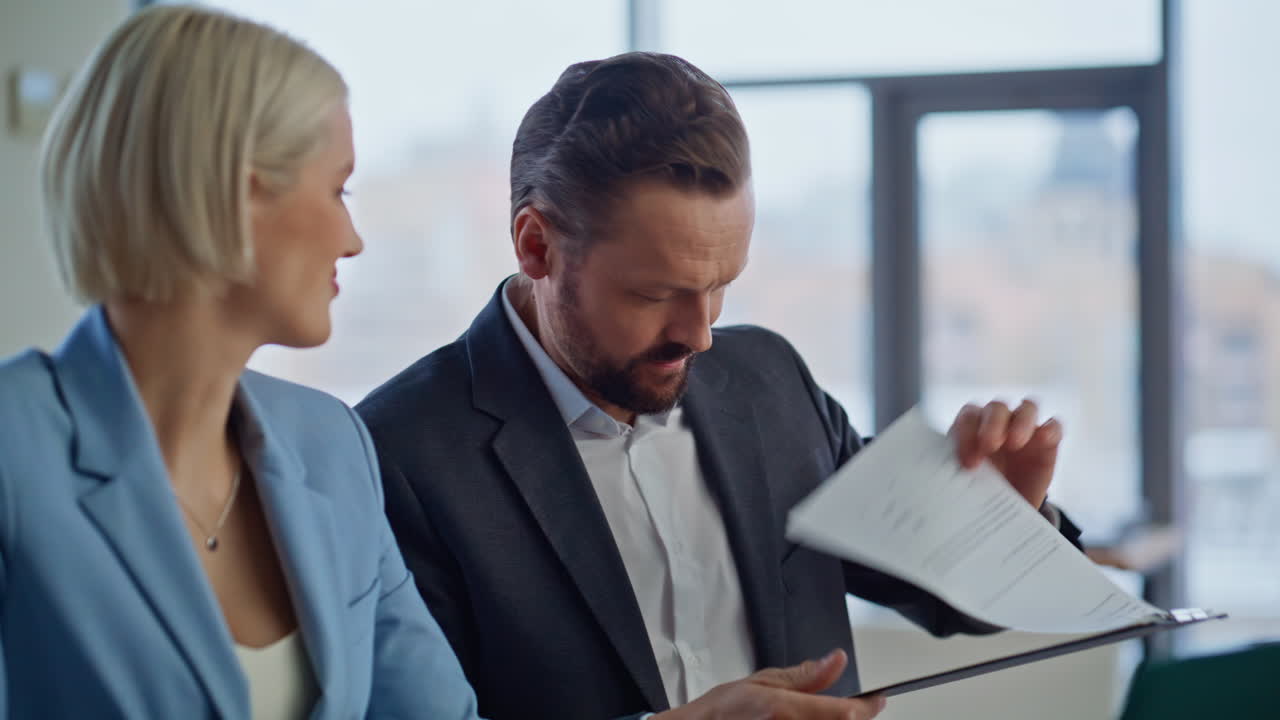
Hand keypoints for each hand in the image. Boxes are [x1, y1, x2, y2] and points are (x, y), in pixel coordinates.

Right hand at [654, 649, 886, 719]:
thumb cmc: (722, 711)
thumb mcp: (761, 682)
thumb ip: (803, 675)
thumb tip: (835, 660)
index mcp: (784, 710)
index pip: (844, 712)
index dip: (868, 707)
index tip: (877, 700)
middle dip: (852, 717)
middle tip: (851, 707)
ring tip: (826, 712)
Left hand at [949, 399, 1061, 508]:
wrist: (1002, 511)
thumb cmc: (976, 489)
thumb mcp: (964, 482)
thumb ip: (958, 473)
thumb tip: (951, 480)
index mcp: (971, 427)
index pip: (969, 417)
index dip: (966, 435)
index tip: (967, 462)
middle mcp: (998, 422)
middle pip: (996, 408)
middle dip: (992, 426)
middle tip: (988, 447)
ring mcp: (1025, 429)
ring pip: (1027, 408)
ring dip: (1020, 422)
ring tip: (1015, 443)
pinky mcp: (1047, 443)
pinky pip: (1054, 426)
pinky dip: (1050, 429)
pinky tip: (1042, 439)